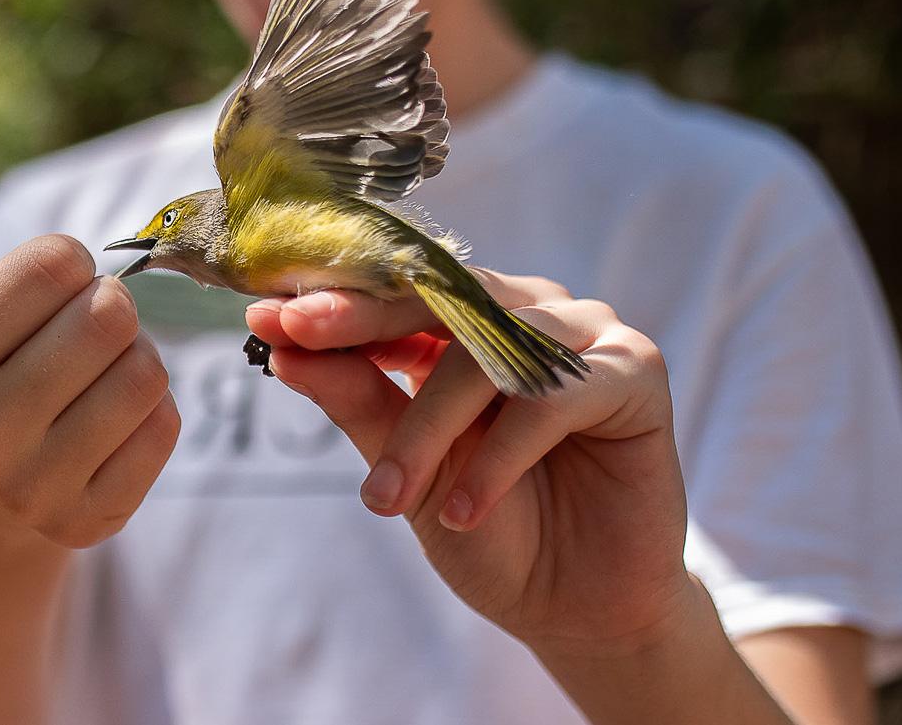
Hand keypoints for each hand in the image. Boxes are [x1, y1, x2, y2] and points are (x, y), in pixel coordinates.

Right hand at [0, 217, 180, 548]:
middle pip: (109, 315)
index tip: (44, 287)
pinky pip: (164, 426)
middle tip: (78, 326)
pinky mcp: (88, 522)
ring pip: (145, 371)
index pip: (54, 263)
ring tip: (93, 370)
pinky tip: (107, 419)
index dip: (63, 262)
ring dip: (134, 354)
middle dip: (105, 304)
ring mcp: (32, 492)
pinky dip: (151, 408)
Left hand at [246, 272, 691, 655]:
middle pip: (438, 298)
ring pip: (488, 351)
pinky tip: (466, 510)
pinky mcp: (636, 372)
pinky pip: (554, 396)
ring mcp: (585, 336)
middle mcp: (526, 312)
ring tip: (389, 499)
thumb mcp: (408, 468)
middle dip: (362, 322)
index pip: (395, 292)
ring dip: (429, 425)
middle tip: (300, 340)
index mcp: (469, 322)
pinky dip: (501, 455)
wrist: (575, 608)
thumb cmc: (491, 528)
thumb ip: (357, 398)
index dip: (332, 302)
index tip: (266, 317)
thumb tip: (279, 342)